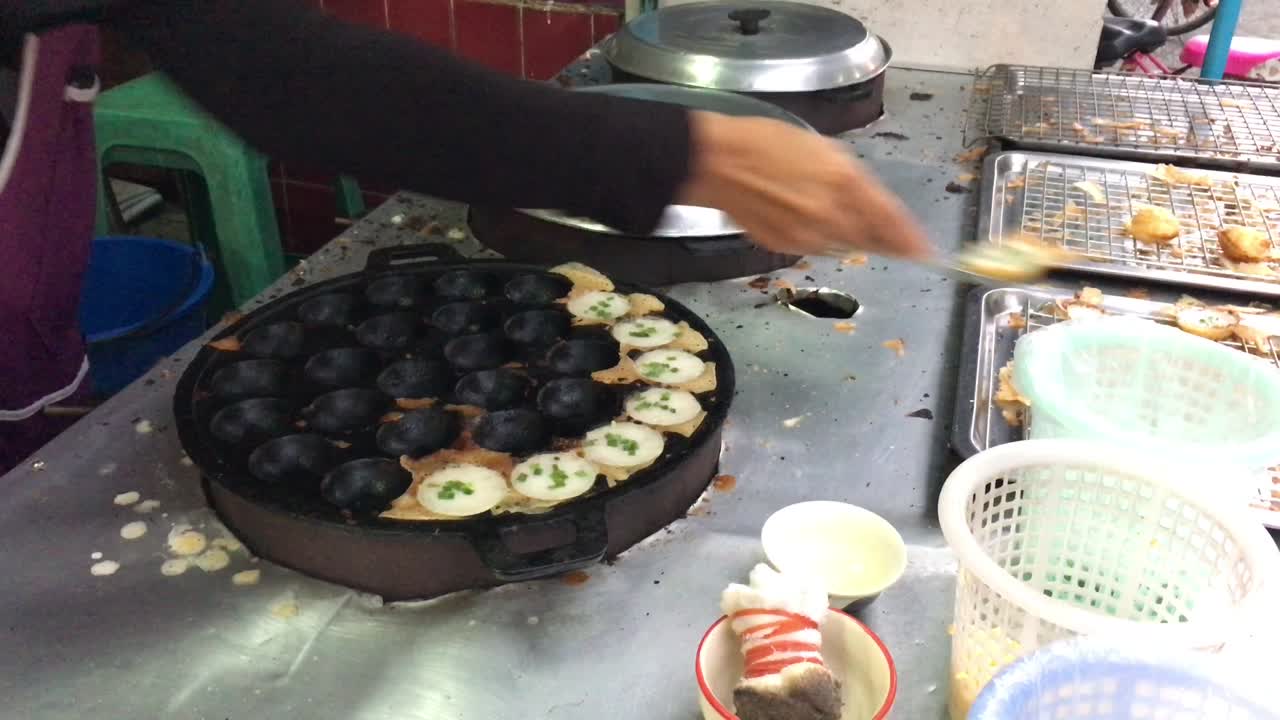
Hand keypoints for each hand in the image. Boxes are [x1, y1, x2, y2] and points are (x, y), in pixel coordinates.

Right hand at [678, 112, 932, 259]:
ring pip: (842, 246)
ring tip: (830, 215)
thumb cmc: (768, 144)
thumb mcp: (825, 151)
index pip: (889, 218)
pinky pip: (815, 249)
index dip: (910, 238)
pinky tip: (804, 219)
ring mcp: (806, 234)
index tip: (926, 252)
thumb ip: (856, 183)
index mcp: (844, 180)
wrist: (719, 162)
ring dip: (848, 237)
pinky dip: (819, 239)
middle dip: (880, 240)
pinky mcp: (784, 246)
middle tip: (889, 238)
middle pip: (870, 240)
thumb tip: (877, 212)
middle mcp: (830, 213)